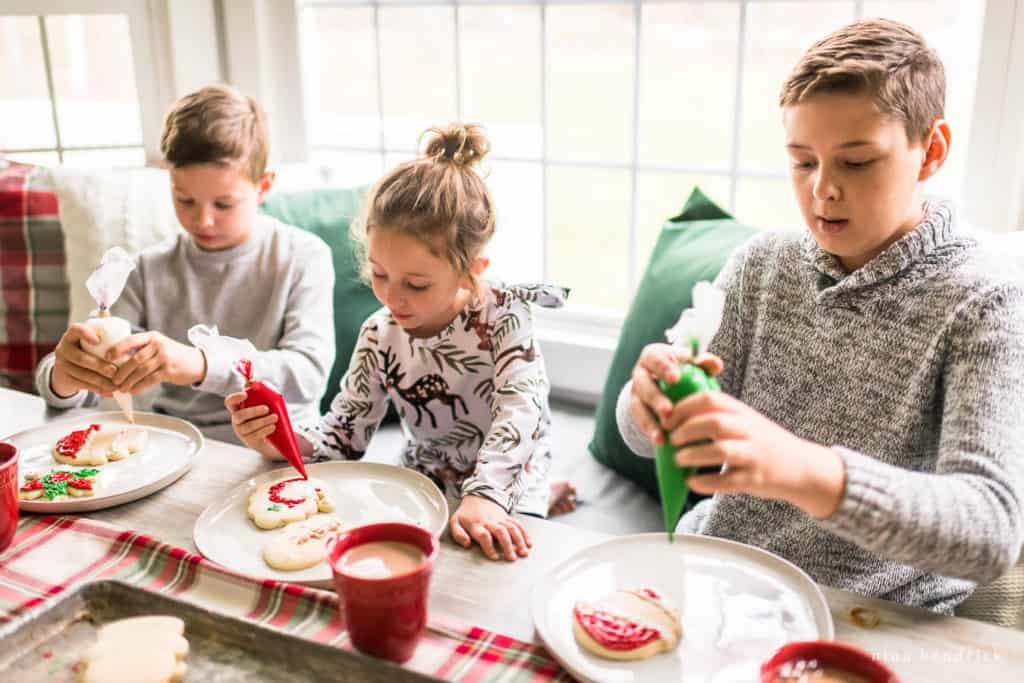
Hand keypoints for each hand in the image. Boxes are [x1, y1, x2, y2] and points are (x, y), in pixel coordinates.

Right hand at [51, 323, 118, 397]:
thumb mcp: (89, 337)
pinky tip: (111, 392)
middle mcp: (63, 349)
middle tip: (114, 371)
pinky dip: (98, 389)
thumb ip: (98, 326)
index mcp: (70, 336)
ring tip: (116, 384)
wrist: (67, 369)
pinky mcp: (66, 379)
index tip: (98, 340)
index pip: (75, 330)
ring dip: (101, 381)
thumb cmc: (85, 349)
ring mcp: (62, 365)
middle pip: (80, 358)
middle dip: (98, 366)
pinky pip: (83, 385)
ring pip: (82, 374)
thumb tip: (105, 309)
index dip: (85, 334)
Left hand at [106, 331, 206, 392]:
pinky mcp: (169, 370)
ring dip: (129, 381)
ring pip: (141, 371)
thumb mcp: (159, 345)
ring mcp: (165, 357)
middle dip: (121, 371)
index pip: (131, 340)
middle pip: (134, 359)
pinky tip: (133, 390)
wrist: (197, 362)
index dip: (117, 349)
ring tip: (121, 388)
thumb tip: (118, 361)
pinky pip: (150, 379)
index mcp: (152, 337)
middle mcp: (159, 345)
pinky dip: (139, 386)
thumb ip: (143, 349)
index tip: (106, 357)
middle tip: (113, 380)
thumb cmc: (173, 355)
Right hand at [225, 391, 279, 459]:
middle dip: (253, 411)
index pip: (229, 402)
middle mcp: (237, 420)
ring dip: (262, 421)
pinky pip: (255, 436)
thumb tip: (252, 380)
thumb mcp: (265, 401)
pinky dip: (264, 430)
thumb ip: (259, 390)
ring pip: (248, 426)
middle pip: (238, 416)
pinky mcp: (250, 441)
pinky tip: (272, 427)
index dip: (235, 398)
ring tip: (275, 417)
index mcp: (238, 408)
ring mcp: (242, 432)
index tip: (246, 394)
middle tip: (267, 408)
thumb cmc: (267, 414)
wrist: (274, 435)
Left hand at [449, 495, 531, 560]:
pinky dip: (525, 533)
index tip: (494, 557)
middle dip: (507, 545)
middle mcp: (490, 521)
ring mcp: (500, 518)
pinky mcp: (507, 517)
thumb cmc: (466, 514)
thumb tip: (467, 544)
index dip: (489, 547)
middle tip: (511, 558)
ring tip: (523, 553)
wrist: (477, 497)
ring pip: (512, 528)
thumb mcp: (455, 522)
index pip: (483, 535)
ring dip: (519, 540)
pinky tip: (529, 543)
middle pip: (501, 532)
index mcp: (476, 524)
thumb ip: (458, 534)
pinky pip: (518, 524)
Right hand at [629, 342, 722, 444]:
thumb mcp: (692, 364)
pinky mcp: (636, 410)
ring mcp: (636, 393)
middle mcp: (640, 374)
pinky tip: (659, 441)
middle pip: (643, 384)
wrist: (665, 382)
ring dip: (650, 420)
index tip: (676, 379)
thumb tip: (714, 364)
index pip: (656, 359)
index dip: (664, 369)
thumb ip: (704, 363)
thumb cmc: (683, 370)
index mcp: (653, 357)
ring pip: (639, 406)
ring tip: (662, 433)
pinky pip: (640, 421)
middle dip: (655, 398)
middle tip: (668, 410)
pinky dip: (650, 431)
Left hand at [666, 391, 845, 518]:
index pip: (709, 399)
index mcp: (742, 412)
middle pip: (714, 423)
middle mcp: (749, 430)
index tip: (667, 418)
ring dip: (693, 455)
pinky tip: (691, 483)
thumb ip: (718, 415)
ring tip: (678, 460)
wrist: (802, 467)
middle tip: (671, 439)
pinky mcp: (755, 479)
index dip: (683, 407)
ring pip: (721, 451)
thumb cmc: (764, 443)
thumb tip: (677, 417)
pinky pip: (727, 481)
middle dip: (686, 430)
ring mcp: (753, 455)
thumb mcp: (745, 421)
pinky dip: (705, 482)